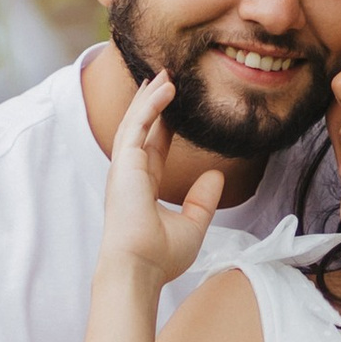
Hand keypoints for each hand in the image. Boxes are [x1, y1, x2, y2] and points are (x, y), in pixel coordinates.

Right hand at [98, 69, 224, 286]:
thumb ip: (203, 199)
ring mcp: (124, 168)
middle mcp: (129, 174)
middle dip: (152, 102)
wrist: (140, 269)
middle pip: (140, 128)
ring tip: (166, 73)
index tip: (174, 104)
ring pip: (137, 121)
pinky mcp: (124, 164)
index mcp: (141, 186)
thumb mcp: (193, 225)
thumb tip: (216, 175)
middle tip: (165, 76)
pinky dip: (150, 104)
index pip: (153, 146)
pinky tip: (164, 87)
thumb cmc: (160, 256)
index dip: (163, 123)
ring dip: (151, 96)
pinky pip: (138, 125)